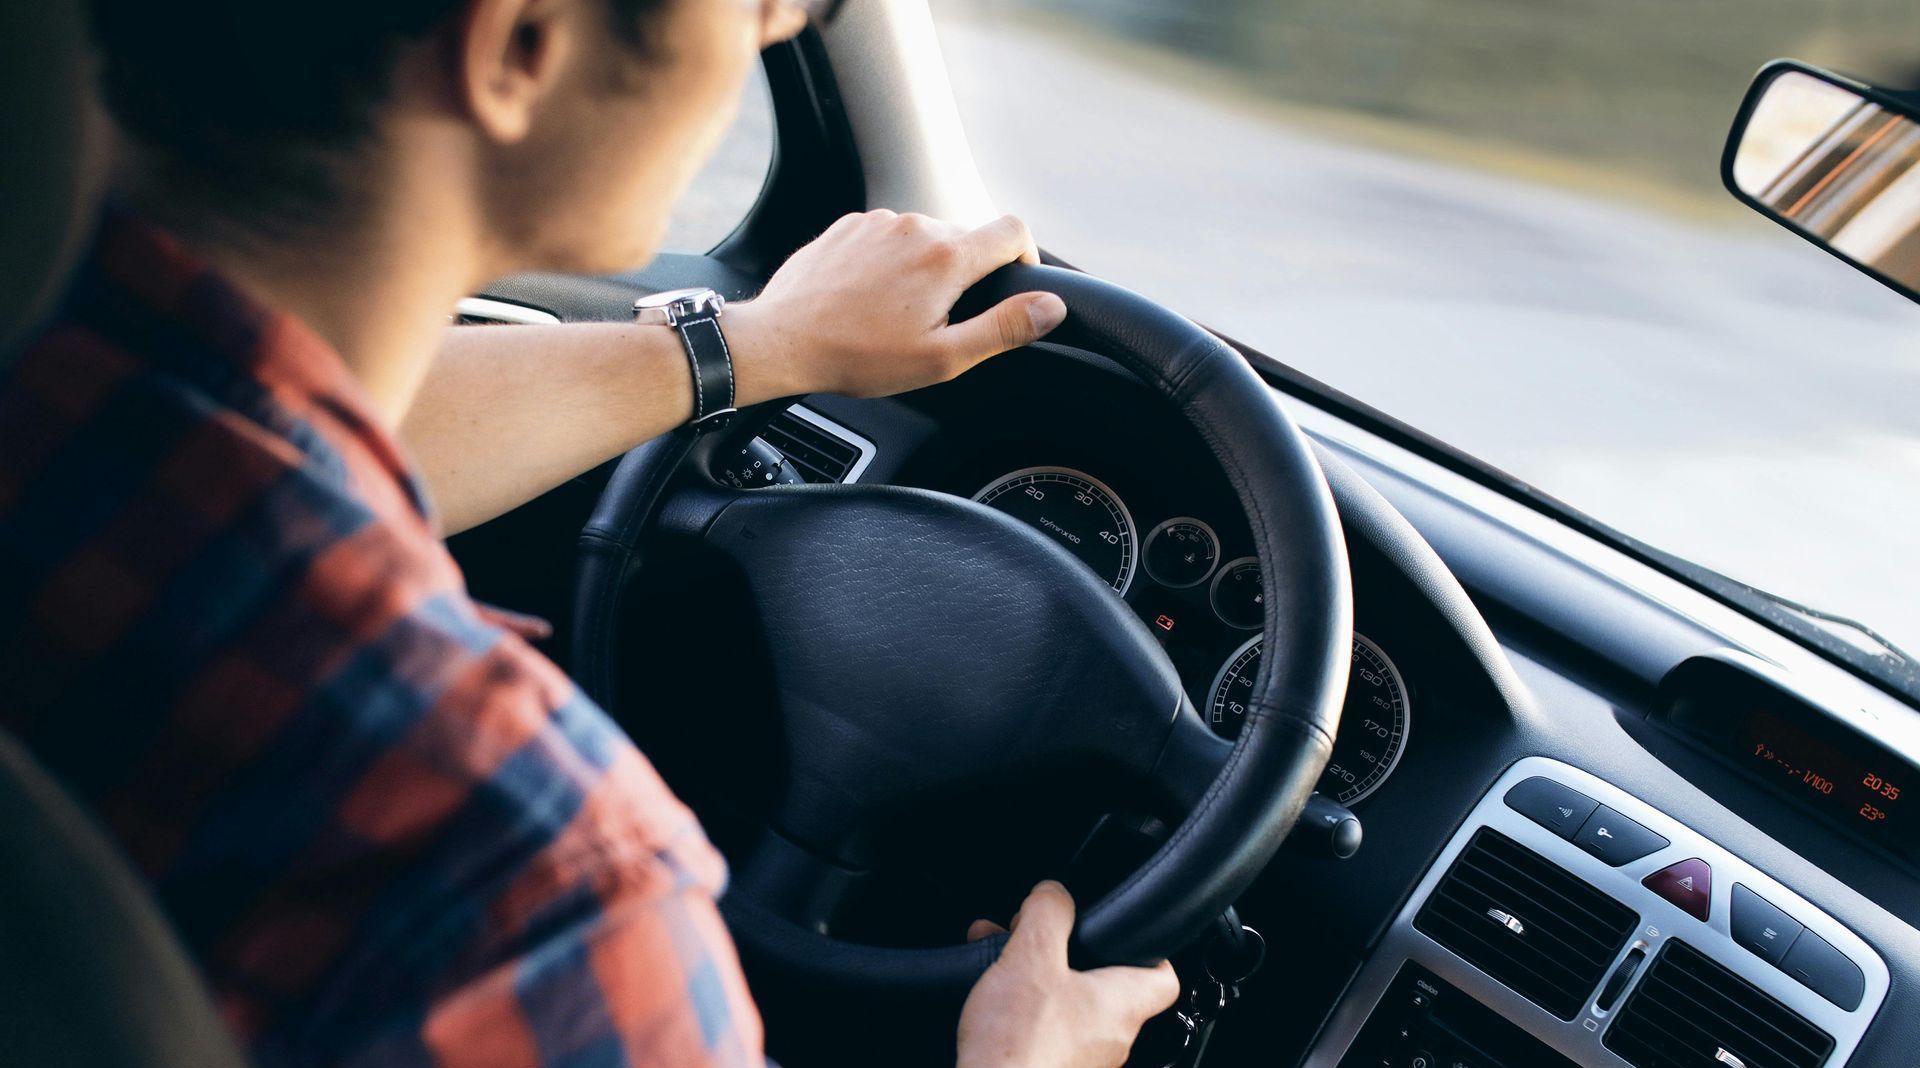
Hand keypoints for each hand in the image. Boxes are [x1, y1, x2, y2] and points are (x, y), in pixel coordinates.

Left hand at [724, 211, 1067, 401]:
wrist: (781, 340)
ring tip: (897, 313)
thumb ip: (1003, 329)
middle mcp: (916, 225)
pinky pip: (887, 236)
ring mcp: (879, 221)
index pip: (1014, 231)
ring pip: (925, 237)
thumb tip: (1051, 307)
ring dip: (925, 268)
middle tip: (939, 321)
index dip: (1024, 257)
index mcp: (947, 256)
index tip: (1012, 285)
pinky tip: (869, 298)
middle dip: (966, 275)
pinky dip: (890, 262)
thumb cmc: (858, 356)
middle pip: (967, 237)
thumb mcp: (942, 357)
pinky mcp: (849, 225)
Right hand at [956, 881, 1180, 1067]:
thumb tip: (1054, 893)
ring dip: (1038, 979)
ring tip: (1002, 960)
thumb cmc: (1020, 1045)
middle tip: (1038, 937)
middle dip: (1067, 955)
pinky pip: (1045, 1031)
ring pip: (1069, 1006)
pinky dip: (1023, 1009)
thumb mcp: (1031, 957)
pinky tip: (991, 998)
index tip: (1126, 932)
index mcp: (1121, 1005)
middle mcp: (1111, 1038)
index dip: (1149, 950)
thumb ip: (1048, 915)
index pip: (1164, 978)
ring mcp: (1084, 1061)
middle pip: (1105, 986)